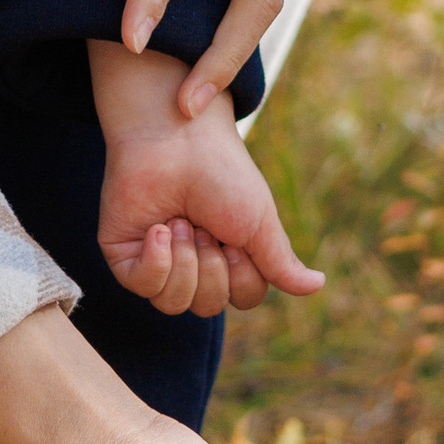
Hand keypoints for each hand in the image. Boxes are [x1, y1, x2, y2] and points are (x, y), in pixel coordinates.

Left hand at [89, 39, 323, 316]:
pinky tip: (159, 228)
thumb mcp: (259, 221)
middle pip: (207, 306)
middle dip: (211, 265)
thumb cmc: (221, 173)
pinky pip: (142, 286)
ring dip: (184, 260)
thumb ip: (280, 263)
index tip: (235, 235)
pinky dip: (155, 260)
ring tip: (179, 221)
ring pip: (173, 303)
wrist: (176, 137)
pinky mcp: (126, 255)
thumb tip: (317, 287)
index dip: (242, 272)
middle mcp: (194, 265)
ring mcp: (158, 262)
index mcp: (229, 258)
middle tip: (204, 222)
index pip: (243, 298)